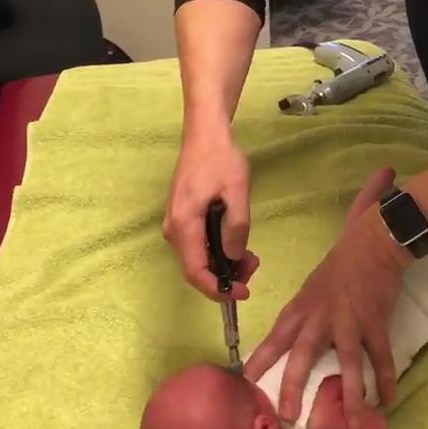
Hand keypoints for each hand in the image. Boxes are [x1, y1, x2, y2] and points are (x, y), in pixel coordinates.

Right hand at [163, 131, 258, 299]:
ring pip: (197, 259)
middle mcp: (173, 230)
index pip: (194, 271)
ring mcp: (175, 226)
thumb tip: (234, 256)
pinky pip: (198, 247)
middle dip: (224, 277)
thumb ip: (236, 225)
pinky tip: (236, 245)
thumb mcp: (237, 189)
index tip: (241, 292)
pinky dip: (217, 253)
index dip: (216, 289)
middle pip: (196, 269)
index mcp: (184, 224)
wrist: (204, 136)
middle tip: (253, 267)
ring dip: (223, 265)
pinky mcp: (182, 221)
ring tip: (250, 257)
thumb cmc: (221, 159)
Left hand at [245, 167, 407, 428]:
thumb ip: (302, 318)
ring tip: (354, 424)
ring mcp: (349, 321)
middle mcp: (320, 317)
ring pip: (348, 363)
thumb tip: (291, 346)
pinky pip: (380, 356)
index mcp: (301, 309)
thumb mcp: (310, 290)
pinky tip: (387, 399)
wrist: (372, 244)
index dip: (260, 360)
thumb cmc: (339, 268)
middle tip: (286, 416)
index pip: (275, 337)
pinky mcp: (375, 321)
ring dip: (350, 395)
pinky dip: (385, 379)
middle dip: (292, 386)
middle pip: (302, 355)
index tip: (244, 382)